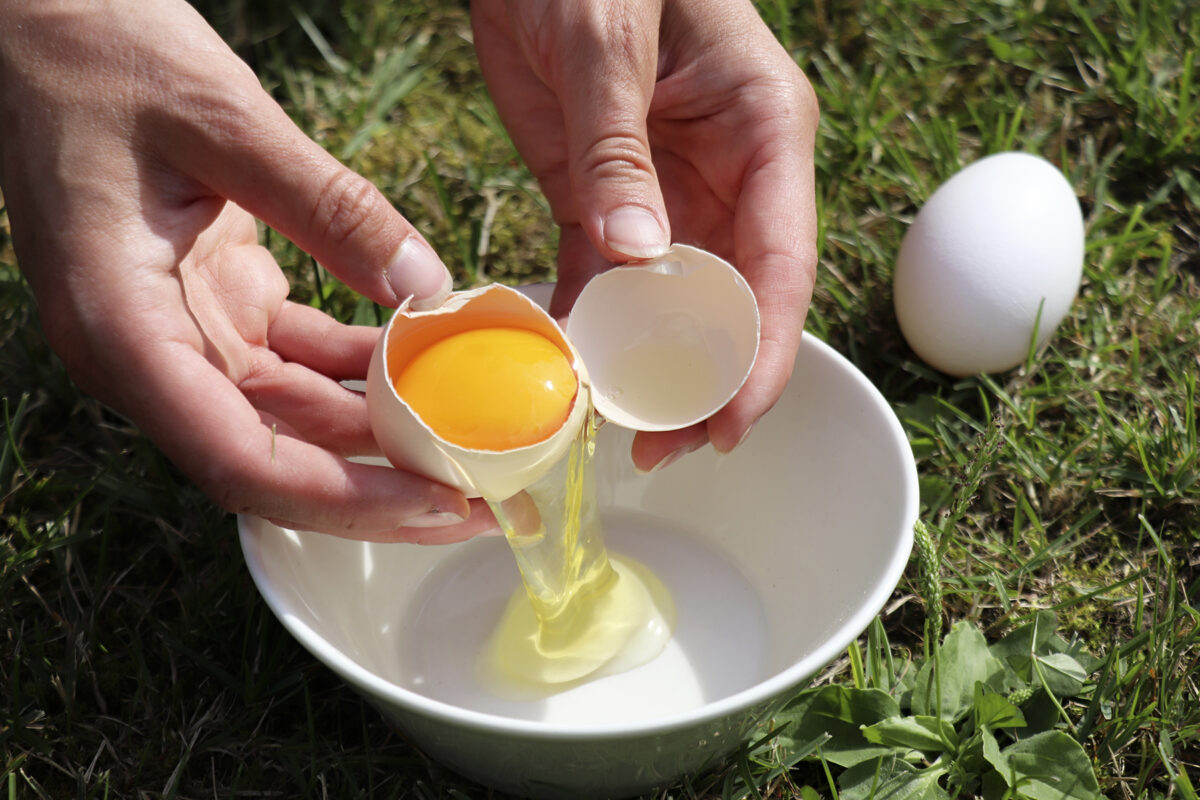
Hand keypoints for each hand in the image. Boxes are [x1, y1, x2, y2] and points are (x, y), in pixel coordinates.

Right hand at [0, 0, 494, 541]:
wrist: (42, 18)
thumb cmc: (101, 52)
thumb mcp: (225, 121)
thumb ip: (329, 208)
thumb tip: (427, 290)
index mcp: (124, 327)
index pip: (242, 459)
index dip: (346, 500)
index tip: (440, 508)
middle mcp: (147, 349)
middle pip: (273, 456)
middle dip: (378, 485)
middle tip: (479, 499)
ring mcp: (180, 327)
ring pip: (292, 412)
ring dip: (378, 430)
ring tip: (470, 437)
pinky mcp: (212, 299)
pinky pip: (296, 356)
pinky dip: (359, 366)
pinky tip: (426, 362)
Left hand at [472, 0, 818, 470]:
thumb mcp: (609, 44)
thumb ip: (620, 152)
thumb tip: (638, 258)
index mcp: (762, 135)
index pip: (780, 267)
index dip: (762, 355)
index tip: (728, 424)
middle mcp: (727, 178)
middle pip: (732, 305)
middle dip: (703, 382)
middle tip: (658, 450)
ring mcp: (666, 196)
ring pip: (669, 306)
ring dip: (644, 368)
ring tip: (610, 429)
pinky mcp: (602, 201)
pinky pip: (601, 280)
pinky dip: (587, 327)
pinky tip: (567, 371)